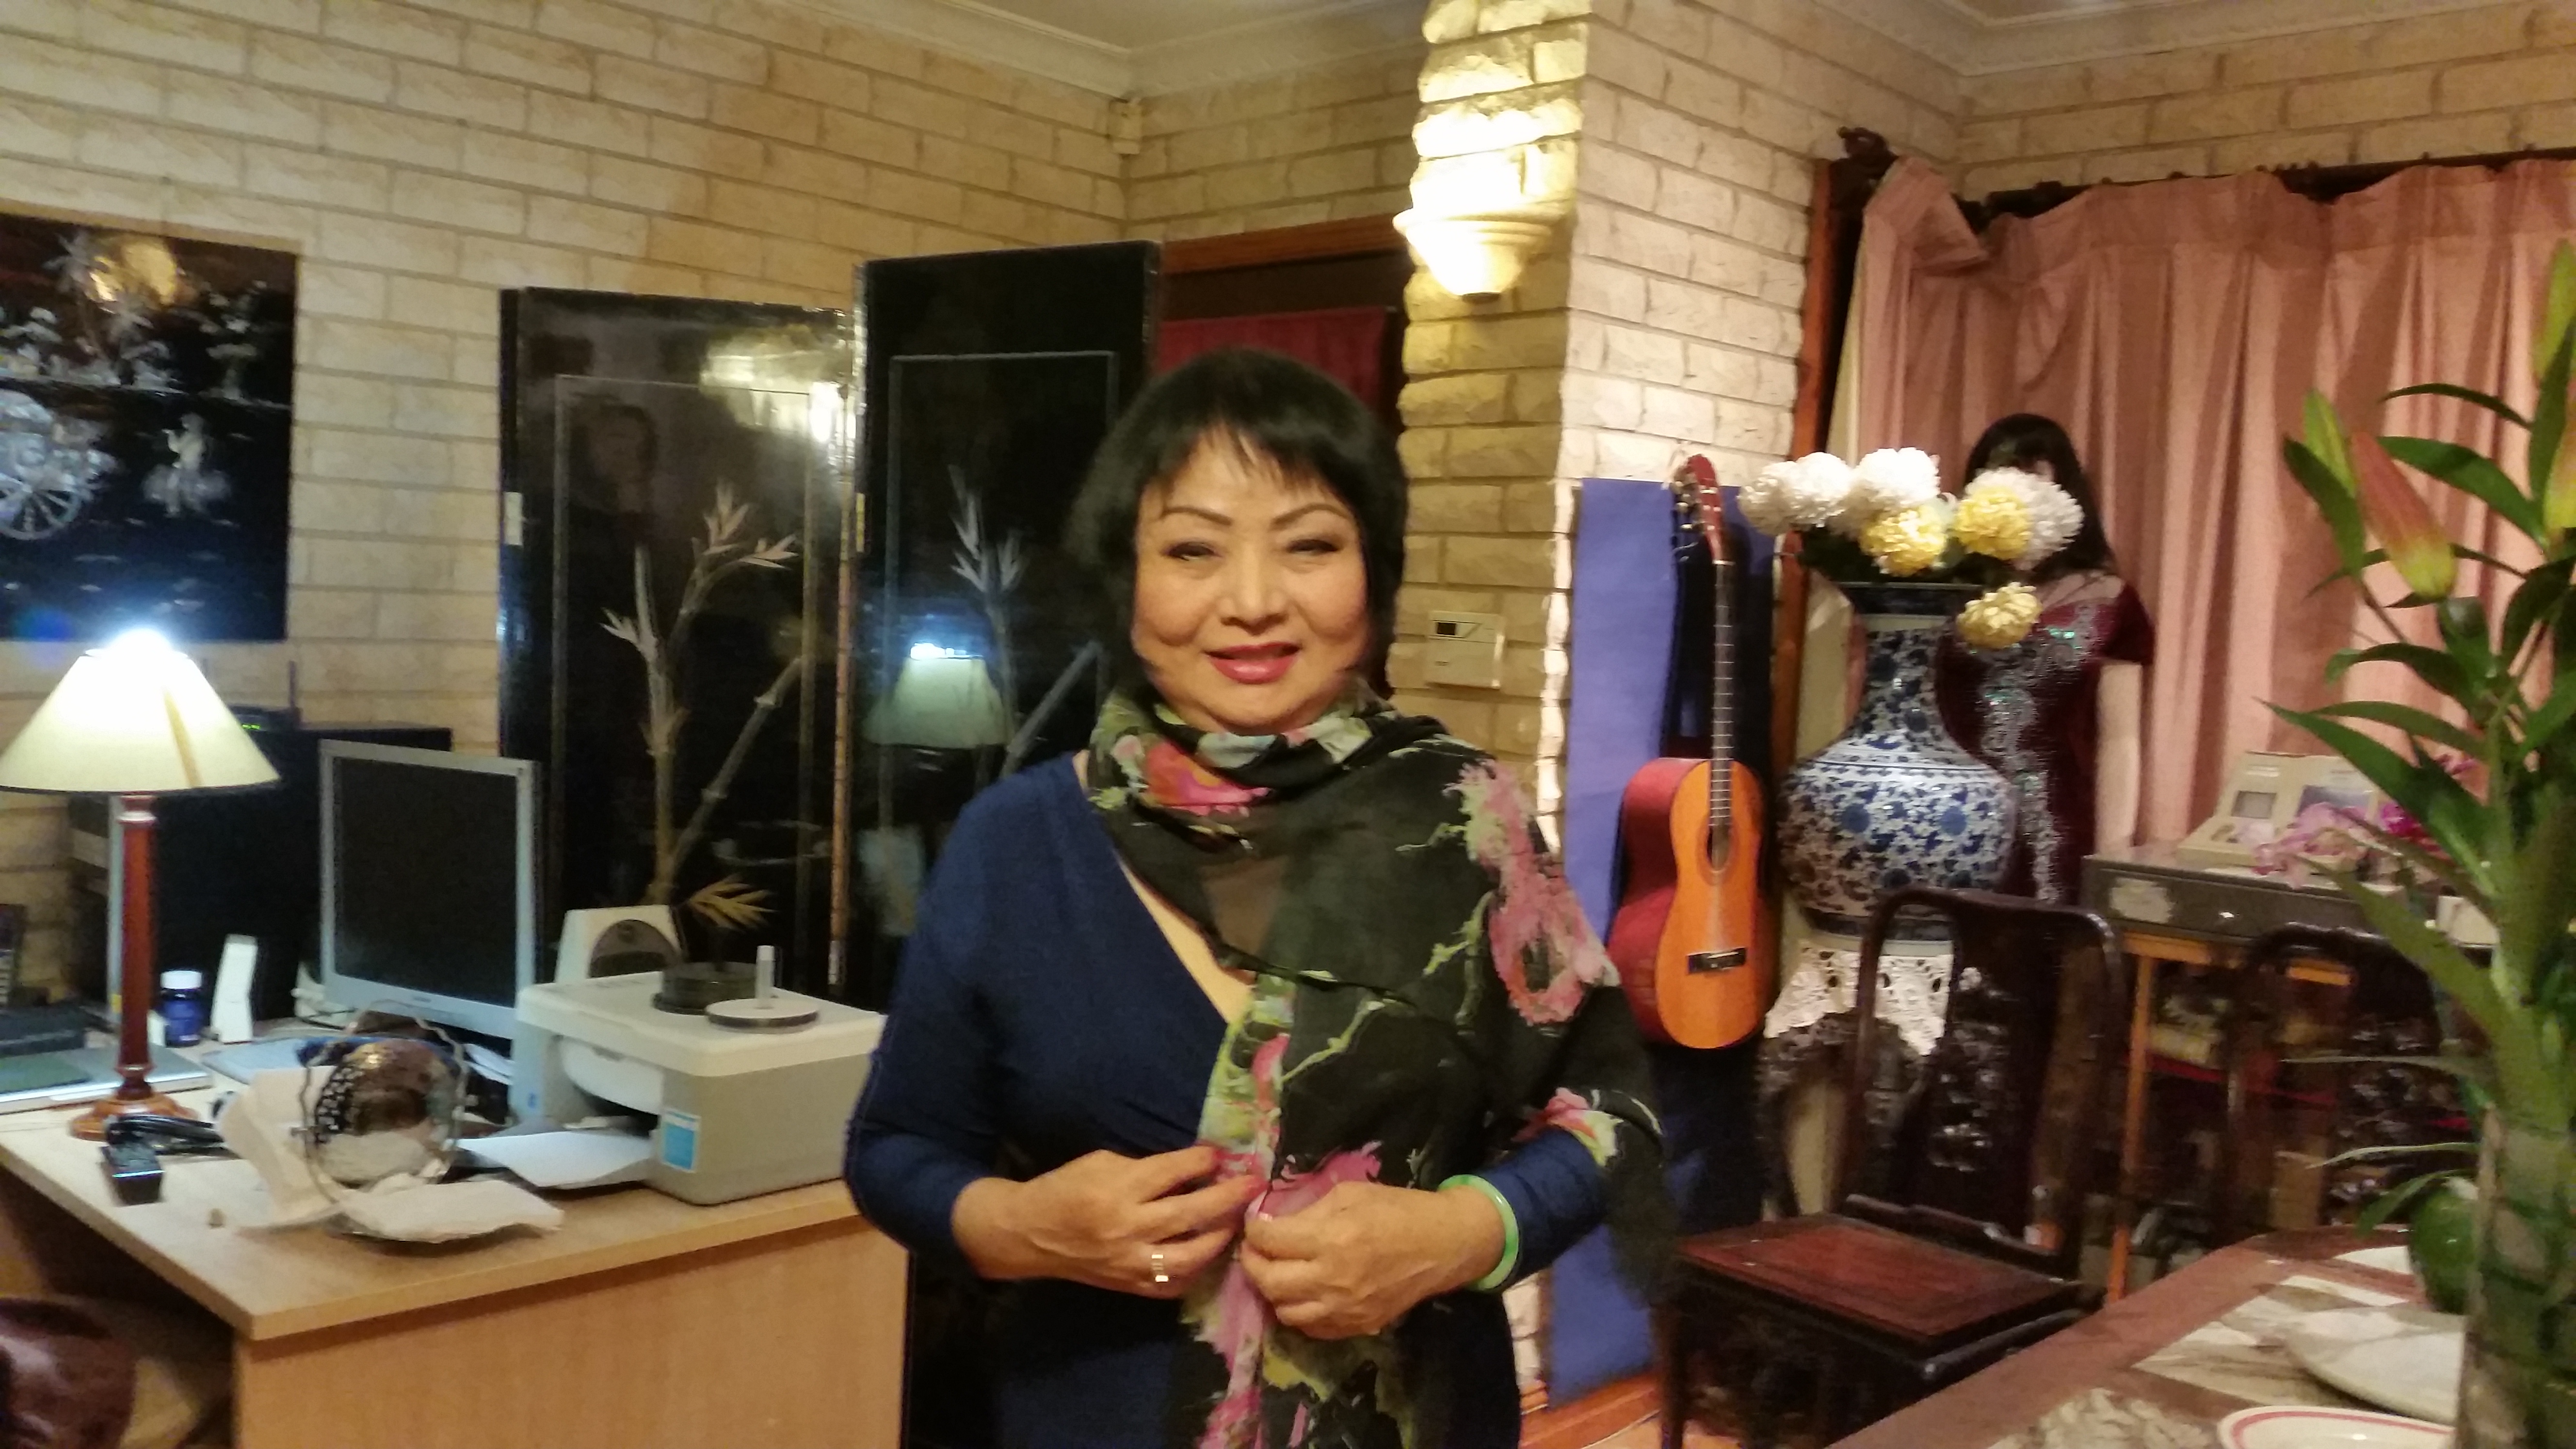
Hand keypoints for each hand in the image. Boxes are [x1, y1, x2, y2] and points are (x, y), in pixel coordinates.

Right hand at [951, 1146, 1260, 1298]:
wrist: (1031, 1234)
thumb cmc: (1067, 1188)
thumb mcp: (1103, 1162)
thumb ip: (1148, 1168)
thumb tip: (1194, 1169)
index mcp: (1118, 1189)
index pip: (1172, 1173)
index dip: (1202, 1162)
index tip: (1221, 1155)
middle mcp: (1128, 1227)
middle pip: (1191, 1213)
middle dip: (1228, 1197)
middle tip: (1254, 1185)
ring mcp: (1131, 1262)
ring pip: (1191, 1255)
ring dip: (1221, 1238)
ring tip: (1237, 1223)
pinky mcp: (1130, 1286)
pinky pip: (1174, 1283)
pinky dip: (1196, 1270)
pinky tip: (1207, 1254)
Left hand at [1240, 1182, 1503, 1338]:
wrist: (1444, 1245)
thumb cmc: (1398, 1210)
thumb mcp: (1350, 1194)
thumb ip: (1308, 1210)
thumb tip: (1273, 1223)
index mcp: (1331, 1240)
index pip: (1269, 1242)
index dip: (1254, 1230)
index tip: (1254, 1224)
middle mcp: (1333, 1280)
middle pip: (1268, 1282)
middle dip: (1252, 1263)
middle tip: (1255, 1250)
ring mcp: (1344, 1309)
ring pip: (1285, 1311)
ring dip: (1273, 1290)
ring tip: (1277, 1272)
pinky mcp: (1357, 1326)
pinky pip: (1311, 1328)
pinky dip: (1298, 1311)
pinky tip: (1303, 1293)